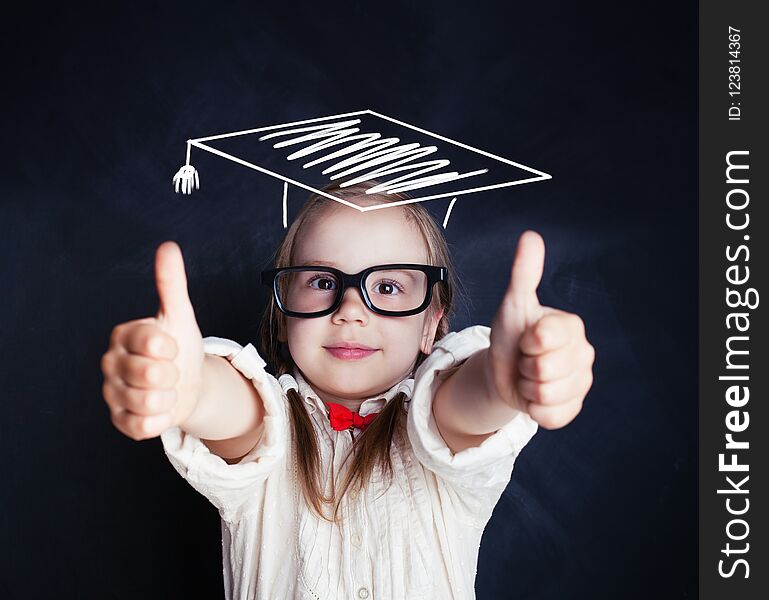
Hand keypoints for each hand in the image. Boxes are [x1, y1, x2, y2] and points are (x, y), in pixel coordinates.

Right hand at [100, 241, 204, 439]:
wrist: (186, 383)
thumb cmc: (180, 347)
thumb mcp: (180, 315)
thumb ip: (171, 283)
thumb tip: (168, 247)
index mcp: (122, 335)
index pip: (154, 343)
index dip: (172, 348)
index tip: (171, 347)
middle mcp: (109, 363)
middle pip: (152, 376)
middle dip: (174, 374)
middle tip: (171, 370)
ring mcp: (111, 394)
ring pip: (150, 402)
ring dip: (170, 398)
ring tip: (167, 389)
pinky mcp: (119, 421)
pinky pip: (145, 426)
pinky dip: (161, 419)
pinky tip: (160, 407)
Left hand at [486, 231, 594, 428]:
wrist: (502, 371)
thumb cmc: (510, 334)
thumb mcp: (513, 305)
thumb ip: (524, 274)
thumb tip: (531, 236)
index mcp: (571, 327)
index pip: (543, 340)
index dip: (525, 341)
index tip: (525, 338)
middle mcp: (583, 354)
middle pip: (543, 370)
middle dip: (523, 366)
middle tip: (524, 358)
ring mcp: (581, 383)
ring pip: (546, 395)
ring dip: (527, 388)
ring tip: (527, 376)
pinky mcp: (572, 409)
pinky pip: (550, 417)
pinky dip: (534, 409)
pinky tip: (534, 396)